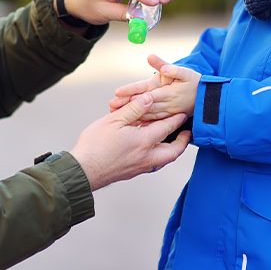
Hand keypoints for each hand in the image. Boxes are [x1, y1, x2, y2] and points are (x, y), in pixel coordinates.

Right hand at [69, 93, 190, 190]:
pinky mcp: (133, 172)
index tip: (183, 113)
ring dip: (172, 150)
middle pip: (173, 151)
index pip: (167, 128)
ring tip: (173, 141)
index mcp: (144, 141)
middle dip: (182, 141)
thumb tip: (148, 98)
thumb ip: (133, 109)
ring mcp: (140, 167)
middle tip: (186, 132)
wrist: (83, 172)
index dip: (176, 119)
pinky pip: (154, 165)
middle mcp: (147, 156)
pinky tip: (153, 151)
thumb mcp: (113, 121)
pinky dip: (160, 156)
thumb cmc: (95, 146)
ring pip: (164, 160)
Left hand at [110, 55, 199, 120]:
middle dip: (127, 105)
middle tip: (111, 105)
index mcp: (168, 92)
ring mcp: (167, 113)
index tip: (118, 92)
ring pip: (146, 115)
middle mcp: (166, 104)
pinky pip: (153, 122)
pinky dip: (141, 123)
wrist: (207, 100)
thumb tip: (153, 58)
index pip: (147, 92)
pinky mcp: (167, 118)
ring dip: (131, 115)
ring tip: (116, 114)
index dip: (132, 92)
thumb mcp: (185, 72)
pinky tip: (130, 124)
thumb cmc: (195, 83)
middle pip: (143, 106)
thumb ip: (170, 67)